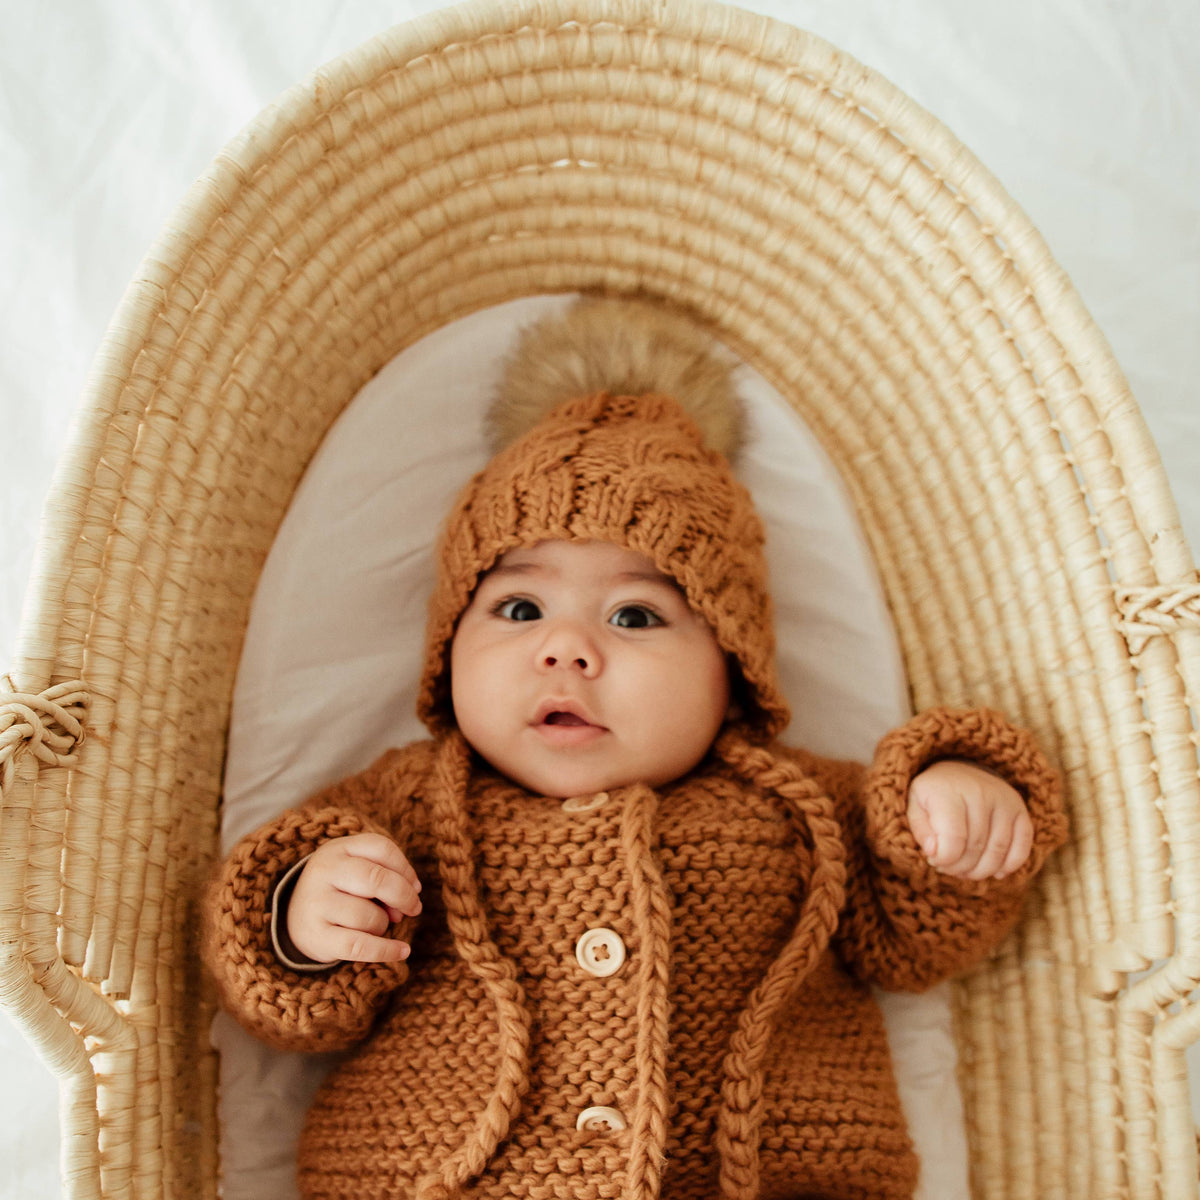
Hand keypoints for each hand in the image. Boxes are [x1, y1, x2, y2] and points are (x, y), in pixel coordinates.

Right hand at [287, 832, 421, 962]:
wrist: (295, 918)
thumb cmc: (340, 890)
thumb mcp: (356, 871)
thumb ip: (385, 877)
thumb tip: (409, 903)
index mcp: (337, 849)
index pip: (381, 848)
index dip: (406, 869)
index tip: (415, 887)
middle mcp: (323, 872)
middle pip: (376, 878)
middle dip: (403, 896)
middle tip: (413, 909)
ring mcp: (316, 904)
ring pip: (368, 915)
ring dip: (384, 924)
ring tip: (378, 925)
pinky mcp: (316, 936)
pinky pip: (359, 946)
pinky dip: (386, 950)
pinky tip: (402, 951)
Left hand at [906, 760, 1032, 879]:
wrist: (958, 771)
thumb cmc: (933, 795)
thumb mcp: (915, 806)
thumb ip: (920, 830)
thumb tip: (934, 853)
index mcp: (949, 792)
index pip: (953, 840)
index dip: (944, 860)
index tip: (934, 861)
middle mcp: (980, 793)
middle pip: (975, 848)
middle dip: (960, 868)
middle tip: (949, 870)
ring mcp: (1004, 801)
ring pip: (998, 851)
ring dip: (982, 871)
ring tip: (966, 872)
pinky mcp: (1020, 809)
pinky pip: (1022, 845)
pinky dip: (1010, 865)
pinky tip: (996, 872)